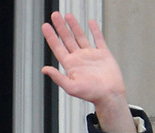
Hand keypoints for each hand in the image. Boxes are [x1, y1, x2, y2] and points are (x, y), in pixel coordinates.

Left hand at [42, 12, 134, 132]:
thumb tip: (44, 69)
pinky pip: (98, 39)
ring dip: (74, 26)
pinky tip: (90, 22)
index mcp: (70, 65)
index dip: (51, 36)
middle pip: (67, 39)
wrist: (110, 95)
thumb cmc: (91, 94)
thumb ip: (58, 77)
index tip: (45, 25)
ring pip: (80, 37)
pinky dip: (94, 30)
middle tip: (54, 15)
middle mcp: (79, 58)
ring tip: (67, 16)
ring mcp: (91, 55)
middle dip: (60, 27)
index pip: (57, 47)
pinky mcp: (103, 54)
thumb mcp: (71, 87)